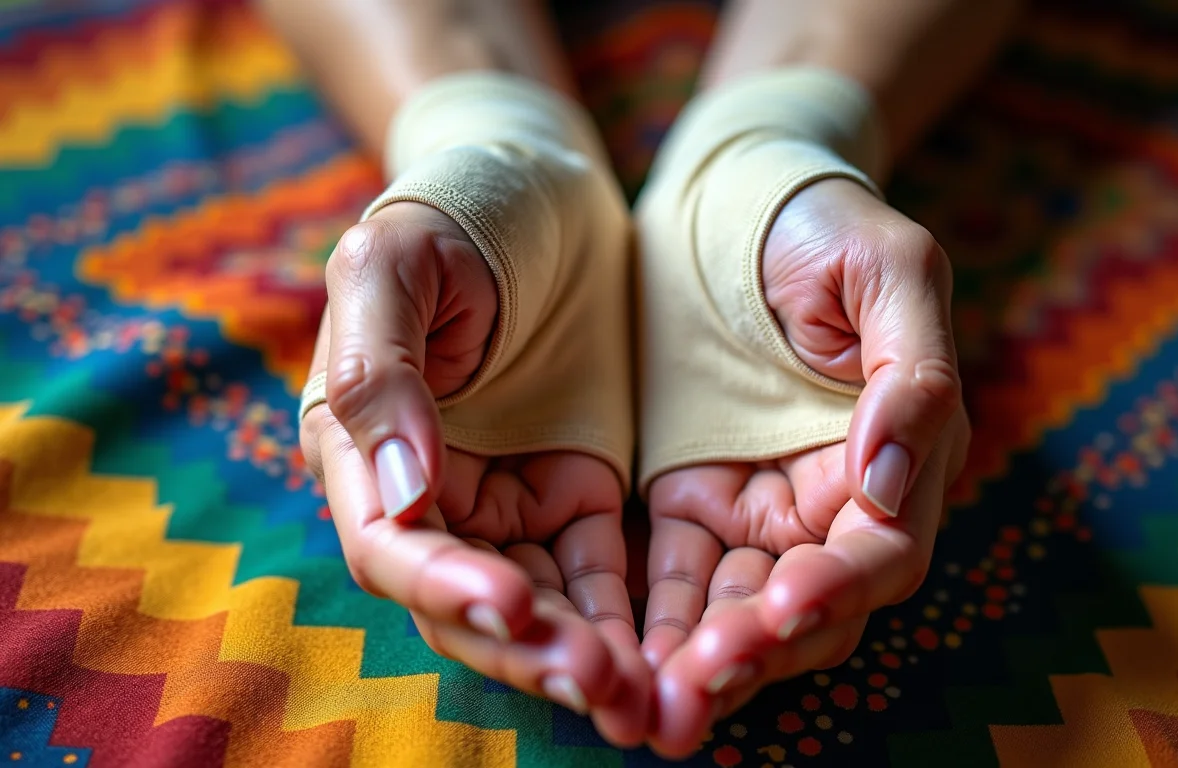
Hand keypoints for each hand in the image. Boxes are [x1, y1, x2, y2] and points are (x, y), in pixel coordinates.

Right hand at [300, 202, 648, 745]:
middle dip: (527, 649)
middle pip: (465, 602)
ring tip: (642, 692)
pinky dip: (624, 617)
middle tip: (599, 682)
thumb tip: (400, 493)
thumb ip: (381, 371)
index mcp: (363, 447)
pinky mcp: (575, 493)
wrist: (535, 186)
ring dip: (580, 654)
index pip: (393, 546)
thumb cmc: (450, 212)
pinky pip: (597, 573)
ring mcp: (504, 500)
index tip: (514, 604)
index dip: (446, 587)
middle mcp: (428, 493)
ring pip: (535, 606)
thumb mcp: (392, 263)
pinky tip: (666, 652)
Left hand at [640, 180, 969, 756]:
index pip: (880, 552)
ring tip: (650, 706)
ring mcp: (760, 508)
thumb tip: (885, 484)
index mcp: (900, 455)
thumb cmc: (828, 221)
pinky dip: (651, 624)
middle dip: (755, 654)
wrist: (743, 194)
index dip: (837, 589)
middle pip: (807, 608)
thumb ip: (912, 377)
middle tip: (694, 690)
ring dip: (698, 662)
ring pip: (737, 609)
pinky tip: (615, 659)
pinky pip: (673, 578)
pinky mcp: (691, 501)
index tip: (782, 610)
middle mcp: (834, 503)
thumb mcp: (891, 271)